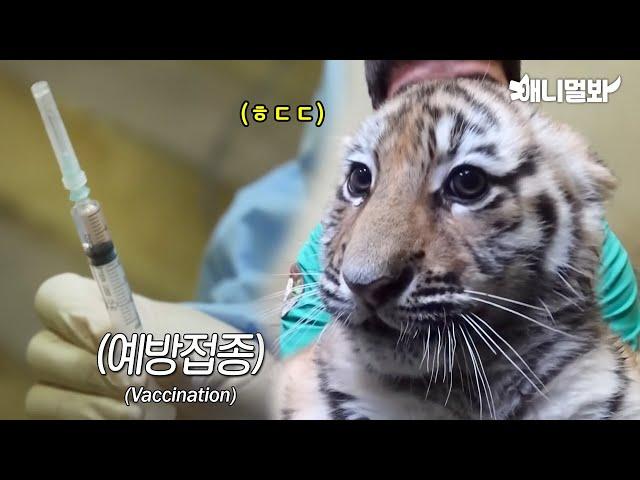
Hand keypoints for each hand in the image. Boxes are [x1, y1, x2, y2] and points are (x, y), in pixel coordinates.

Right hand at [25, 273, 273, 418]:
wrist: (245, 404)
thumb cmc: (225, 365)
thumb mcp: (200, 347)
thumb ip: (156, 343)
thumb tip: (113, 339)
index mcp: (114, 315)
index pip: (56, 297)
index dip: (71, 315)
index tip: (113, 338)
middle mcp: (90, 350)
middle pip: (41, 351)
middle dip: (91, 370)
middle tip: (138, 386)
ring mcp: (84, 390)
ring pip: (42, 396)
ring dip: (88, 405)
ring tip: (140, 413)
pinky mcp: (85, 419)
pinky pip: (55, 424)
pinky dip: (86, 422)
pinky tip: (131, 423)